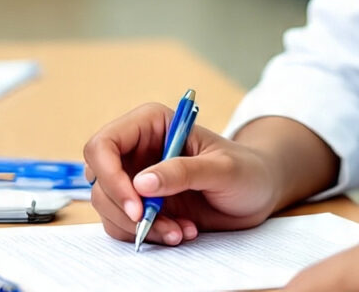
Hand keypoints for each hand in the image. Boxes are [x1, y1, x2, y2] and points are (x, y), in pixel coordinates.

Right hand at [83, 101, 280, 246]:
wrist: (259, 192)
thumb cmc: (246, 169)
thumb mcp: (221, 169)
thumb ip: (183, 171)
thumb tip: (141, 183)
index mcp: (151, 124)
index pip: (104, 145)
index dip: (110, 176)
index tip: (136, 207)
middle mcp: (138, 149)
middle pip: (100, 180)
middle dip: (125, 210)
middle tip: (158, 225)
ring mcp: (138, 178)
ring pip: (108, 207)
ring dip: (141, 226)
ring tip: (181, 229)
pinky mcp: (144, 204)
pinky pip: (124, 225)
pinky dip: (148, 235)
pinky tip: (180, 231)